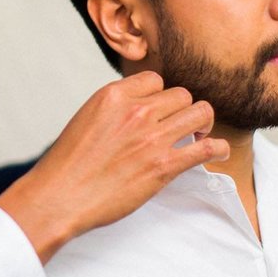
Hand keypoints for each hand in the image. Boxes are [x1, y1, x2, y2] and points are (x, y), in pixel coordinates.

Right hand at [0, 71, 228, 263]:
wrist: (59, 197)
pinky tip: (217, 151)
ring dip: (204, 123)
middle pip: (181, 95)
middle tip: (180, 126)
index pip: (155, 80)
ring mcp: (152, 138)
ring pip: (200, 112)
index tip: (159, 111)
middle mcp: (136, 111)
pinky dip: (218, 148)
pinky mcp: (163, 166)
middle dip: (182, 109)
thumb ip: (114, 109)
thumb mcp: (87, 119)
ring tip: (198, 134)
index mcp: (113, 96)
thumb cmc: (68, 165)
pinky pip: (206, 147)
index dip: (160, 96)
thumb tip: (136, 110)